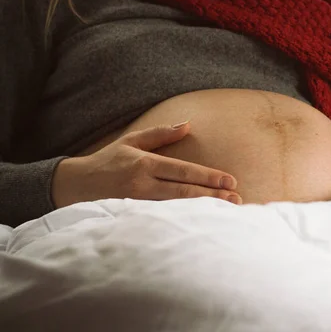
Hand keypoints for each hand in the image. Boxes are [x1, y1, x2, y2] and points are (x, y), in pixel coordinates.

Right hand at [52, 121, 241, 207]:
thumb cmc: (108, 161)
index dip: (207, 177)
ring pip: (177, 208)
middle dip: (213, 196)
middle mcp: (143, 185)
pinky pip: (164, 219)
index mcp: (145, 165)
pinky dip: (185, 220)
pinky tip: (202, 221)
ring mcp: (139, 204)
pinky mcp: (135, 217)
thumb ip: (160, 134)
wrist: (76, 185)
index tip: (230, 181)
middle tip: (237, 199)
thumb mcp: (132, 141)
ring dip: (203, 209)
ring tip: (227, 211)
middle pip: (184, 192)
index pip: (183, 171)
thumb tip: (188, 125)